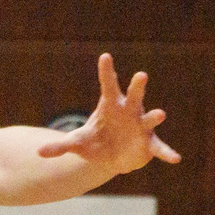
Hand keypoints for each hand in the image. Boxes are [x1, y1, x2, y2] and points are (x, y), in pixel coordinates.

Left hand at [36, 53, 175, 176]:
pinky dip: (166, 153)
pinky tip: (175, 158)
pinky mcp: (148, 144)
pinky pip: (159, 148)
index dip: (106, 71)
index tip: (105, 56)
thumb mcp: (77, 144)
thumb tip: (38, 152)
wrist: (112, 157)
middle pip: (134, 95)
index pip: (108, 85)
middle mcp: (129, 112)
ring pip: (149, 118)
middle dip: (138, 86)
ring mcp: (140, 127)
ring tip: (161, 114)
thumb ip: (60, 146)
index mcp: (110, 106)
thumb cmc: (95, 142)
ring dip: (154, 116)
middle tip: (141, 75)